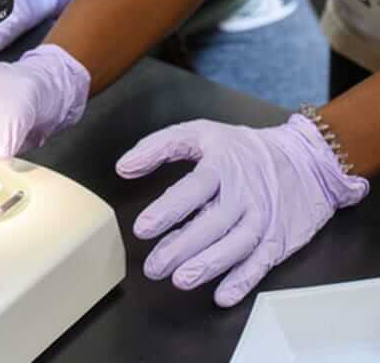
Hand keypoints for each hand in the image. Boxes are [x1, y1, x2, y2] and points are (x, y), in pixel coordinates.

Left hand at [116, 115, 368, 306]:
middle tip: (153, 267)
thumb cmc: (241, 148)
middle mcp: (244, 194)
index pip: (193, 189)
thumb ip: (158, 147)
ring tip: (179, 280)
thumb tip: (122, 168)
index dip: (168, 210)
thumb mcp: (200, 133)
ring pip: (235, 246)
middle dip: (181, 247)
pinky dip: (243, 281)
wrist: (306, 161)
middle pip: (212, 223)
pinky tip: (221, 295)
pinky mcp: (279, 240)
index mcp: (223, 165)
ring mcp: (264, 219)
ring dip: (208, 266)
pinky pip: (261, 264)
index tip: (142, 228)